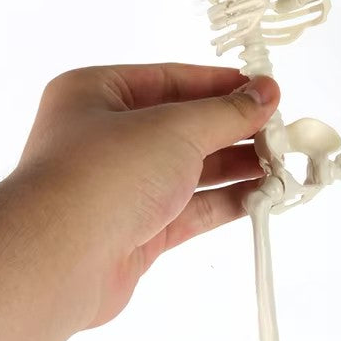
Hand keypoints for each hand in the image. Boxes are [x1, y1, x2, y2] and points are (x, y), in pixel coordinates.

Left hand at [13, 63, 279, 329]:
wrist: (58, 261)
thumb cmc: (104, 174)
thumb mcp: (175, 127)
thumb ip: (227, 112)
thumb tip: (267, 91)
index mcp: (99, 94)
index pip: (173, 80)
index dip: (223, 85)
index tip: (266, 90)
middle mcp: (108, 138)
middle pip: (186, 126)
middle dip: (236, 130)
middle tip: (282, 131)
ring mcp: (123, 186)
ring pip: (193, 170)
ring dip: (238, 167)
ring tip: (282, 164)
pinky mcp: (139, 228)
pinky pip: (192, 208)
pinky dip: (228, 200)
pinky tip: (262, 195)